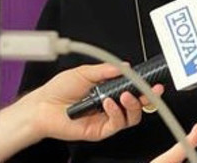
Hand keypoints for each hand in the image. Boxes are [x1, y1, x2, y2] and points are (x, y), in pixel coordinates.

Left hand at [23, 63, 163, 141]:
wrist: (42, 106)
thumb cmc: (59, 90)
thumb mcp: (85, 72)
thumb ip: (106, 70)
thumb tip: (126, 66)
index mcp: (110, 90)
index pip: (135, 89)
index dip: (146, 87)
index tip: (153, 81)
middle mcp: (112, 105)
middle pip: (139, 105)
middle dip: (148, 98)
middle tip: (150, 90)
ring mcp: (107, 118)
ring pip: (132, 117)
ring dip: (133, 105)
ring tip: (126, 95)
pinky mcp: (100, 130)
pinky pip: (116, 124)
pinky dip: (116, 112)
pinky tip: (108, 103)